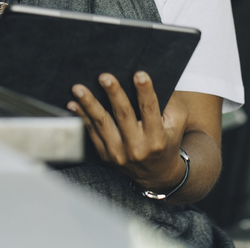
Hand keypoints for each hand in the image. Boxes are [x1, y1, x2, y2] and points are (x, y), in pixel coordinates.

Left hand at [67, 71, 188, 192]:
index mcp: (156, 138)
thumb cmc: (168, 140)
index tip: (139, 74)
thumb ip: (170, 101)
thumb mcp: (177, 122)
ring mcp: (118, 153)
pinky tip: (73, 104)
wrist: (157, 174)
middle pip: (123, 115)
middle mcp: (137, 148)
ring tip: (79, 89)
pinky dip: (82, 117)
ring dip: (89, 104)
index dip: (145, 92)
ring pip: (102, 124)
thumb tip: (150, 78)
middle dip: (113, 94)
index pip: (150, 110)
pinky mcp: (105, 155)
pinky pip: (91, 133)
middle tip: (104, 77)